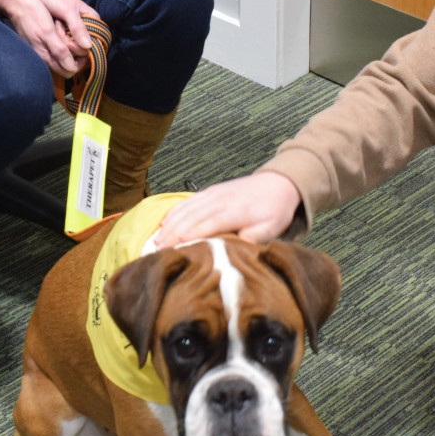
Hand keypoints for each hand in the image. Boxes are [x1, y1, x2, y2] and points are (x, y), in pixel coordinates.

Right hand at [0, 0, 85, 76]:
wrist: (17, 4)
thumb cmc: (33, 14)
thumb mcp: (48, 31)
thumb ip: (59, 50)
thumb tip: (72, 68)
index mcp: (45, 56)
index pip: (69, 71)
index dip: (80, 61)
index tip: (83, 47)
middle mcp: (43, 57)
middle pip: (67, 66)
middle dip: (75, 55)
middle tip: (77, 39)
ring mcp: (41, 50)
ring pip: (62, 57)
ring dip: (69, 48)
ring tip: (68, 32)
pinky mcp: (40, 43)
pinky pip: (55, 48)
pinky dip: (62, 42)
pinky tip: (61, 30)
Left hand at [26, 0, 98, 71]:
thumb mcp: (67, 11)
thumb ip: (78, 28)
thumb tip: (88, 46)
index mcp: (92, 20)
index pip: (95, 44)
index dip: (82, 47)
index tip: (69, 40)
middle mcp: (86, 27)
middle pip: (82, 47)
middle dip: (68, 43)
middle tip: (58, 27)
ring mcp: (75, 30)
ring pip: (72, 47)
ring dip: (61, 41)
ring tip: (55, 25)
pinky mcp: (65, 32)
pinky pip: (63, 43)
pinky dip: (57, 40)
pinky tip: (52, 30)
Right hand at [151, 172, 302, 247]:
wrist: (278, 183)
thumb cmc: (274, 210)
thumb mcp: (270, 228)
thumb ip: (251, 239)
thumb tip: (232, 251)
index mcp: (234, 211)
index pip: (206, 225)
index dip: (188, 237)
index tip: (174, 250)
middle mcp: (219, 200)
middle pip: (189, 218)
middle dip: (171, 235)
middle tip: (157, 252)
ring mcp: (212, 194)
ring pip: (184, 209)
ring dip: (169, 226)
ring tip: (156, 242)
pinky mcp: (209, 191)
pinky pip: (187, 202)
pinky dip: (173, 213)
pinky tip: (164, 224)